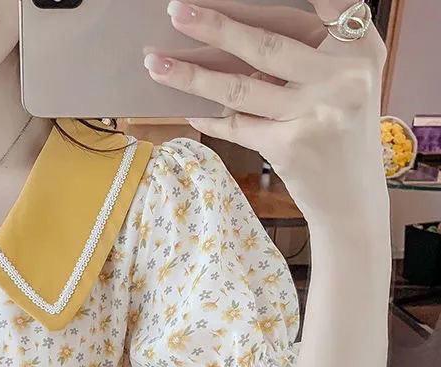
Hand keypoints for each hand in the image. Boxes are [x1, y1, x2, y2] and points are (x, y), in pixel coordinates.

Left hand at [144, 0, 387, 220]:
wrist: (351, 196)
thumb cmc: (340, 130)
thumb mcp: (341, 80)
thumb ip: (307, 51)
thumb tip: (234, 29)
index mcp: (361, 46)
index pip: (320, 2)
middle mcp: (345, 75)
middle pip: (267, 43)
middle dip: (215, 24)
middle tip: (175, 10)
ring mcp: (317, 112)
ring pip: (241, 86)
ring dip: (191, 74)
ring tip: (155, 62)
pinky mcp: (290, 147)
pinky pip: (236, 125)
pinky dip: (207, 117)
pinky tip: (183, 107)